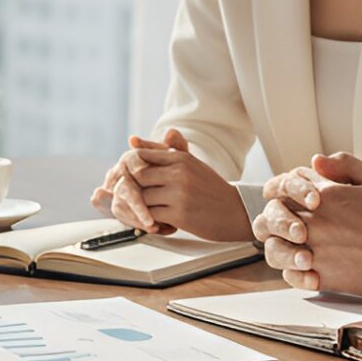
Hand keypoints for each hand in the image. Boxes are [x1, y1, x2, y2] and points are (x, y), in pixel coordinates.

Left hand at [95, 131, 246, 239]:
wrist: (235, 212)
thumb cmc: (210, 188)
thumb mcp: (191, 165)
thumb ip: (163, 152)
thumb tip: (133, 139)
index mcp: (181, 158)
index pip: (144, 155)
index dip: (131, 166)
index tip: (126, 175)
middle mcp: (180, 173)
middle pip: (138, 176)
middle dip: (131, 187)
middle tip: (127, 195)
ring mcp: (179, 193)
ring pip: (142, 197)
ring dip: (138, 206)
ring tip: (140, 210)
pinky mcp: (179, 214)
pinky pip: (150, 215)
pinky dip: (147, 219)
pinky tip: (153, 221)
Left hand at [252, 152, 361, 296]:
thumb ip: (344, 165)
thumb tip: (315, 162)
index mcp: (324, 193)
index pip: (284, 185)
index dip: (280, 190)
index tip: (284, 197)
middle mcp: (314, 220)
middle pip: (272, 215)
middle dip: (275, 218)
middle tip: (285, 224)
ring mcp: (316, 249)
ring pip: (274, 247)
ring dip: (279, 246)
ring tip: (294, 248)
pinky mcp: (323, 276)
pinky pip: (290, 275)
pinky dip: (292, 271)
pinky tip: (305, 268)